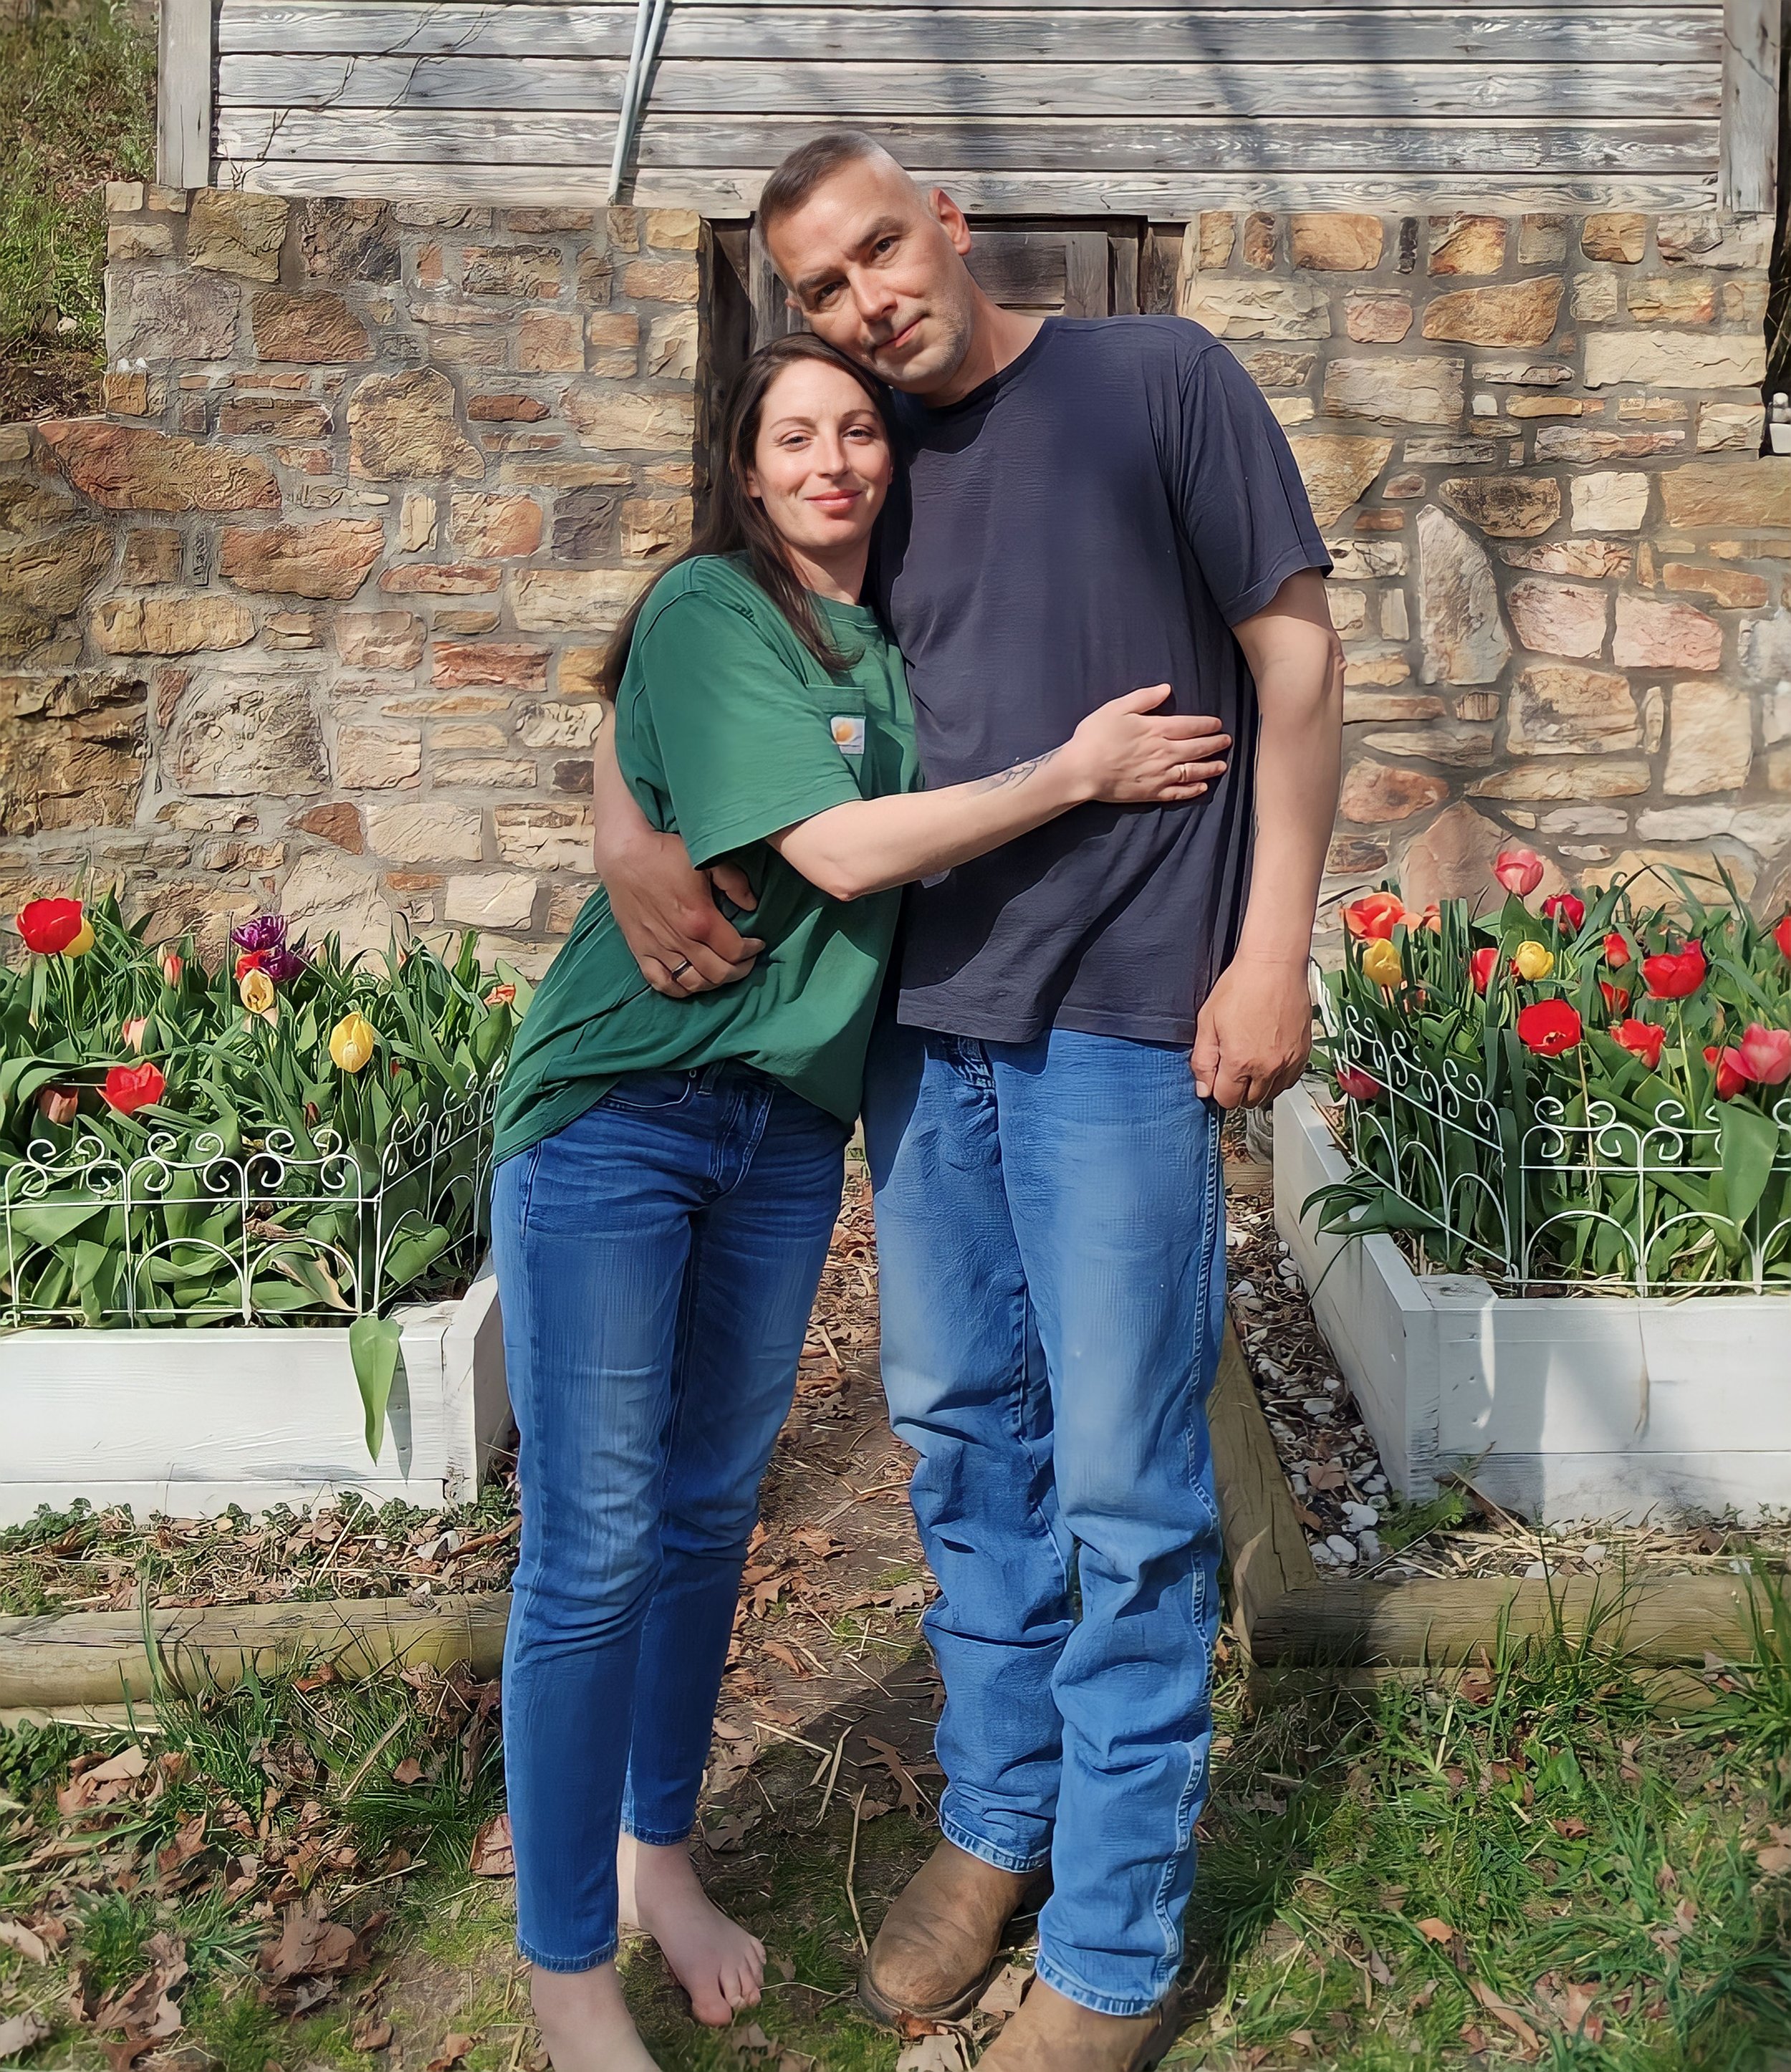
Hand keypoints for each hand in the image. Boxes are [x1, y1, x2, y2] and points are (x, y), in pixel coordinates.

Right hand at [599, 828, 764, 996]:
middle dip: (739, 970)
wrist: (624, 855)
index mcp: (700, 919)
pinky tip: (691, 981)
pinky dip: (679, 989)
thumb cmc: (666, 855)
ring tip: (722, 970)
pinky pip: (661, 983)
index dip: (751, 951)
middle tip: (745, 960)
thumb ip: (735, 884)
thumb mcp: (708, 862)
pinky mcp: (641, 951)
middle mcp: (681, 940)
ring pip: (693, 983)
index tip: (757, 944)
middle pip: (718, 973)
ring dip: (713, 983)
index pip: (735, 951)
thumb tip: (751, 905)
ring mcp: (659, 949)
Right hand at [1064, 685, 1230, 805]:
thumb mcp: (1117, 708)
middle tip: (1227, 742)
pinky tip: (1202, 788)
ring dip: (1210, 768)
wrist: (1082, 770)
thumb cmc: (1095, 736)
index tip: (1217, 724)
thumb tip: (1167, 689)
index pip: (1190, 726)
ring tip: (1222, 765)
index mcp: (1156, 729)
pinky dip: (1193, 790)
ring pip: (1192, 771)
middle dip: (1214, 744)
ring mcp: (1159, 775)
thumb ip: (1144, 698)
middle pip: (1196, 748)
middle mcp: (1164, 752)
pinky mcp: (1151, 792)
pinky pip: (1178, 792)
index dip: (1206, 725)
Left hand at [1191, 955, 1313, 1108]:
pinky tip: (1268, 1060)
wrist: (1274, 966)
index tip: (1217, 1074)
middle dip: (1237, 1090)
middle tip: (1232, 1067)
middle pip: (1249, 1101)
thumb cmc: (1242, 986)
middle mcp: (1267, 1067)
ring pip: (1271, 1094)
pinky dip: (1277, 1078)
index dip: (1217, 1089)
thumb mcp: (1207, 1022)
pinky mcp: (1303, 1053)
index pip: (1226, 1100)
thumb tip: (1203, 1088)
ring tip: (1250, 1062)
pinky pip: (1289, 1081)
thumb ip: (1202, 1060)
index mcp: (1240, 1061)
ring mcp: (1289, 1062)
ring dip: (1258, 1086)